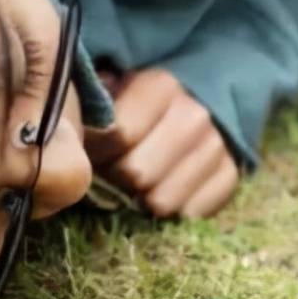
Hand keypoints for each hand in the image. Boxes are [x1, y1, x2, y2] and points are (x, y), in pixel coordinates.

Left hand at [85, 69, 239, 218]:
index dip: (95, 149)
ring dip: (143, 197)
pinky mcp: (230, 177)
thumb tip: (67, 127)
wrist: (204, 102)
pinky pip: (191, 214)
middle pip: (136, 173)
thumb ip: (93, 101)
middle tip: (114, 169)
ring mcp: (217, 148)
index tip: (88, 150)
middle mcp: (195, 116)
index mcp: (163, 85)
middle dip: (117, 176)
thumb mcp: (116, 84)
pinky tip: (166, 189)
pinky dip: (174, 208)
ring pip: (161, 202)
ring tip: (139, 182)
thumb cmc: (143, 99)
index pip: (117, 135)